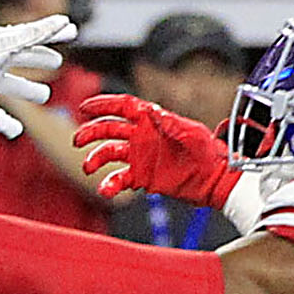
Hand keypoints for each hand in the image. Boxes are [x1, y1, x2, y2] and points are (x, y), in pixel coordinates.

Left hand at [0, 15, 74, 139]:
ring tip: (44, 95)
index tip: (71, 32)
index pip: (34, 37)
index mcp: (3, 43)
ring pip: (12, 86)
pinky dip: (5, 123)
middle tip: (57, 63)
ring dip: (28, 90)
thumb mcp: (11, 43)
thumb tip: (64, 22)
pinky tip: (16, 132)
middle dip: (40, 59)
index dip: (53, 34)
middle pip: (23, 59)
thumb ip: (37, 34)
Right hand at [72, 93, 241, 206]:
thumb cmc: (208, 152)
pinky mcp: (142, 178)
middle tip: (78, 140)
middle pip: (109, 130)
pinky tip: (105, 189)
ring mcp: (140, 158)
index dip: (103, 104)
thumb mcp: (191, 133)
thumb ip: (169, 123)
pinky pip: (120, 179)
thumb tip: (151, 111)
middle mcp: (142, 137)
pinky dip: (110, 184)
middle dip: (91, 133)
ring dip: (95, 159)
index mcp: (152, 121)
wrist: (215, 179)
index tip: (85, 106)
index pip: (123, 107)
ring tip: (88, 167)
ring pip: (109, 154)